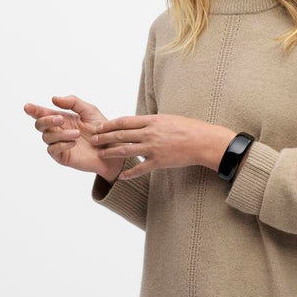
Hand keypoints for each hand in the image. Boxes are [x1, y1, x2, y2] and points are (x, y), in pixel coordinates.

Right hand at [22, 95, 124, 181]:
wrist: (112, 148)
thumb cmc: (101, 130)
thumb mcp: (89, 111)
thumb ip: (73, 102)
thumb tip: (53, 99)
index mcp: (62, 119)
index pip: (43, 113)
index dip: (34, 110)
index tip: (27, 107)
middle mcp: (57, 131)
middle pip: (40, 125)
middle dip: (47, 120)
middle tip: (60, 119)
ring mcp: (59, 144)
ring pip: (47, 137)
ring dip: (61, 133)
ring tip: (77, 134)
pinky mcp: (62, 156)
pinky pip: (53, 150)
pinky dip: (62, 144)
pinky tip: (73, 143)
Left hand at [91, 114, 234, 179]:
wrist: (202, 141)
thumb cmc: (188, 128)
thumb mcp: (167, 119)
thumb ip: (151, 122)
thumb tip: (138, 123)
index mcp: (152, 121)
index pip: (125, 121)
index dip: (110, 124)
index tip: (99, 126)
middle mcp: (150, 133)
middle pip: (121, 135)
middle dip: (105, 138)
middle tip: (94, 140)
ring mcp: (153, 148)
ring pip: (126, 151)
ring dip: (111, 153)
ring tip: (101, 155)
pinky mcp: (159, 162)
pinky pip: (141, 169)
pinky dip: (130, 174)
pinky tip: (121, 177)